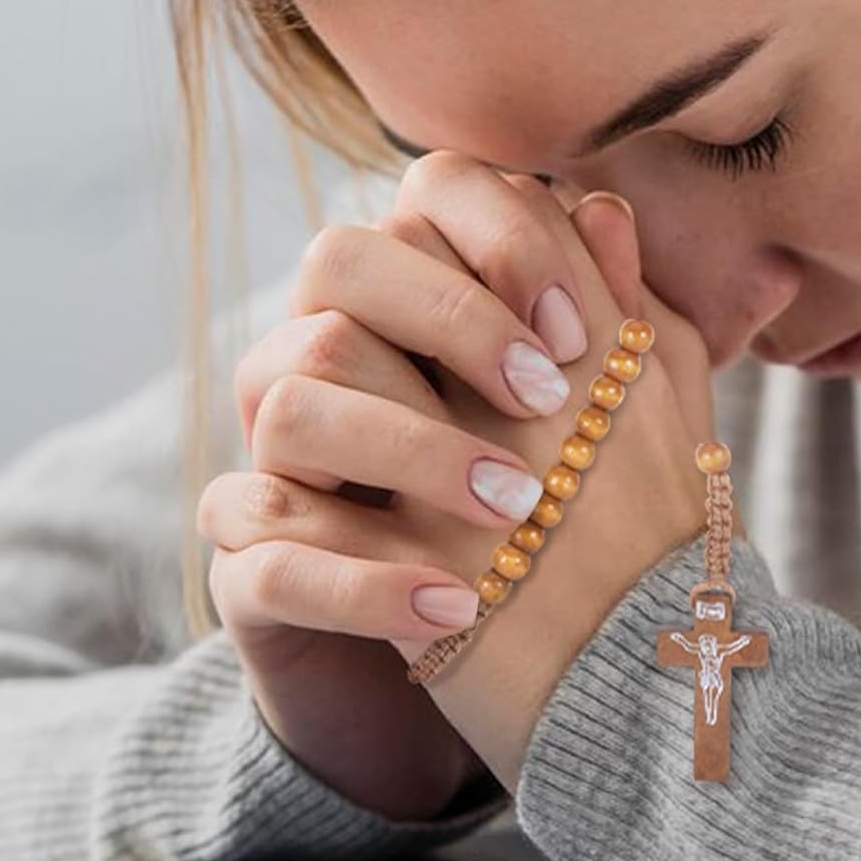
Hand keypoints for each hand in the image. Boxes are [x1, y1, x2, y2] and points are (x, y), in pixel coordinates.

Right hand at [195, 152, 708, 820]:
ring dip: (414, 449)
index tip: (580, 331)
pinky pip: (270, 555)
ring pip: (295, 401)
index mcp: (413, 304)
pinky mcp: (252, 568)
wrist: (506, 664)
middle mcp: (325, 359)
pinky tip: (456, 602)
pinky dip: (367, 582)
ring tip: (515, 506)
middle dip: (454, 319)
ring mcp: (275, 460)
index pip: (426, 196)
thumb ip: (607, 320)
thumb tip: (609, 212)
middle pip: (339, 263)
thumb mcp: (600, 419)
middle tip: (550, 399)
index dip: (503, 239)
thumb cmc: (556, 518)